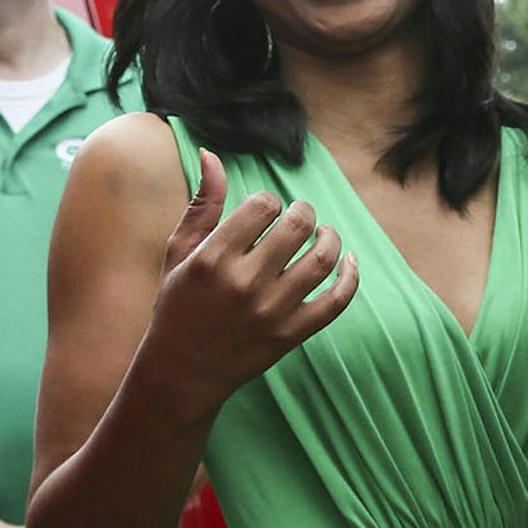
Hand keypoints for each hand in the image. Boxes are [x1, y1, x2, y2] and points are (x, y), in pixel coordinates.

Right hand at [145, 153, 359, 412]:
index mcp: (213, 258)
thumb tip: (211, 155)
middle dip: (304, 212)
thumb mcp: (178, 253)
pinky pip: (335, 302)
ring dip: (330, 238)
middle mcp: (243, 283)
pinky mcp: (290, 336)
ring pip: (321, 259)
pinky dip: (350, 278)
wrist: (180, 373)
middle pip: (297, 226)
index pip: (263, 205)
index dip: (269, 202)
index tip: (265, 213)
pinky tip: (348, 263)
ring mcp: (270, 312)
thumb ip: (201, 205)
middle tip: (300, 216)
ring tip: (324, 234)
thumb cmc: (177, 306)